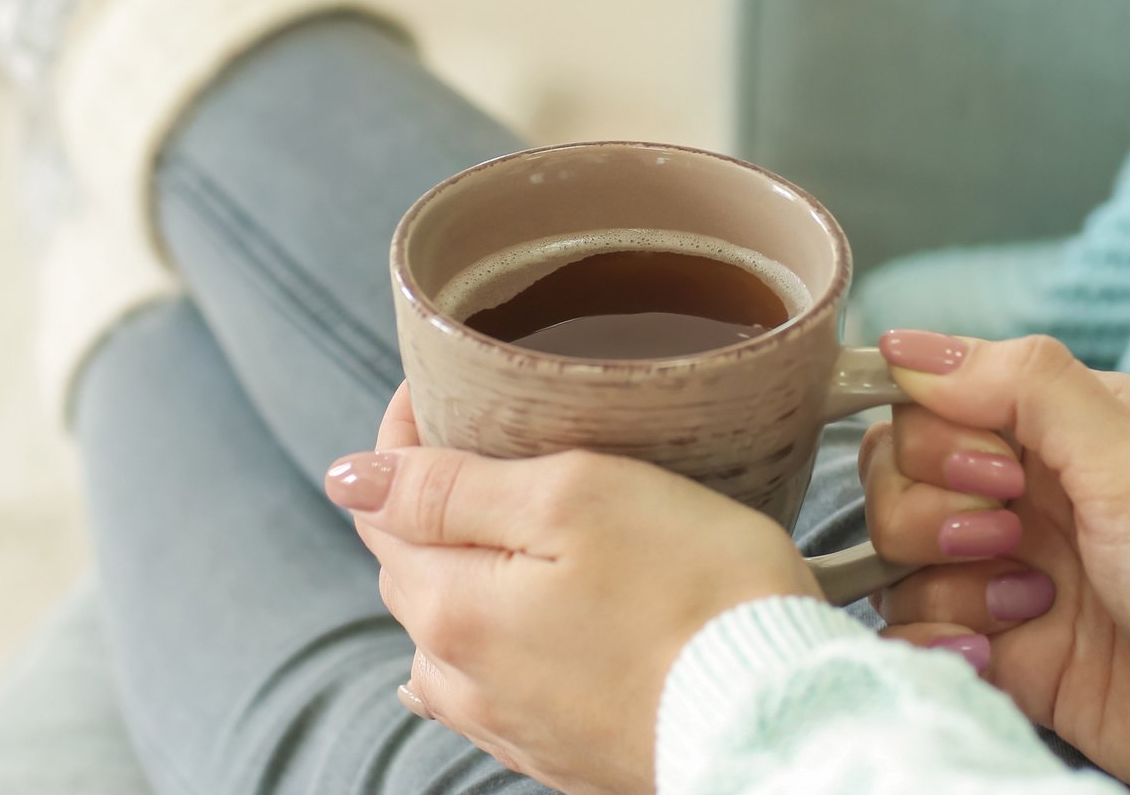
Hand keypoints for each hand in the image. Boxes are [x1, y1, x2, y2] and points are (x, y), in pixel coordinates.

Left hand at [327, 384, 820, 794]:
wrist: (781, 720)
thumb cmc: (694, 595)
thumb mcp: (574, 499)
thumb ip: (450, 487)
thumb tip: (348, 475)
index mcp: (448, 607)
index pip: (383, 500)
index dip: (407, 429)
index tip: (448, 381)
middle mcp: (461, 677)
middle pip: (413, 563)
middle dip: (437, 495)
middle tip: (498, 433)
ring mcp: (512, 722)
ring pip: (453, 626)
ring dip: (470, 569)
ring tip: (527, 519)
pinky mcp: (564, 749)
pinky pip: (500, 682)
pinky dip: (504, 637)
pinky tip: (529, 623)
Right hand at [863, 331, 1129, 791]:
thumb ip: (1024, 384)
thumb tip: (907, 348)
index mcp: (1056, 426)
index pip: (929, 400)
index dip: (938, 437)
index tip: (997, 473)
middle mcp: (1023, 490)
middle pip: (895, 472)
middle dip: (932, 511)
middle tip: (1011, 537)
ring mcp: (1006, 570)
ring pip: (896, 554)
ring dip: (944, 579)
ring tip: (1027, 602)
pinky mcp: (999, 644)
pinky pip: (912, 629)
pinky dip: (934, 641)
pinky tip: (994, 651)